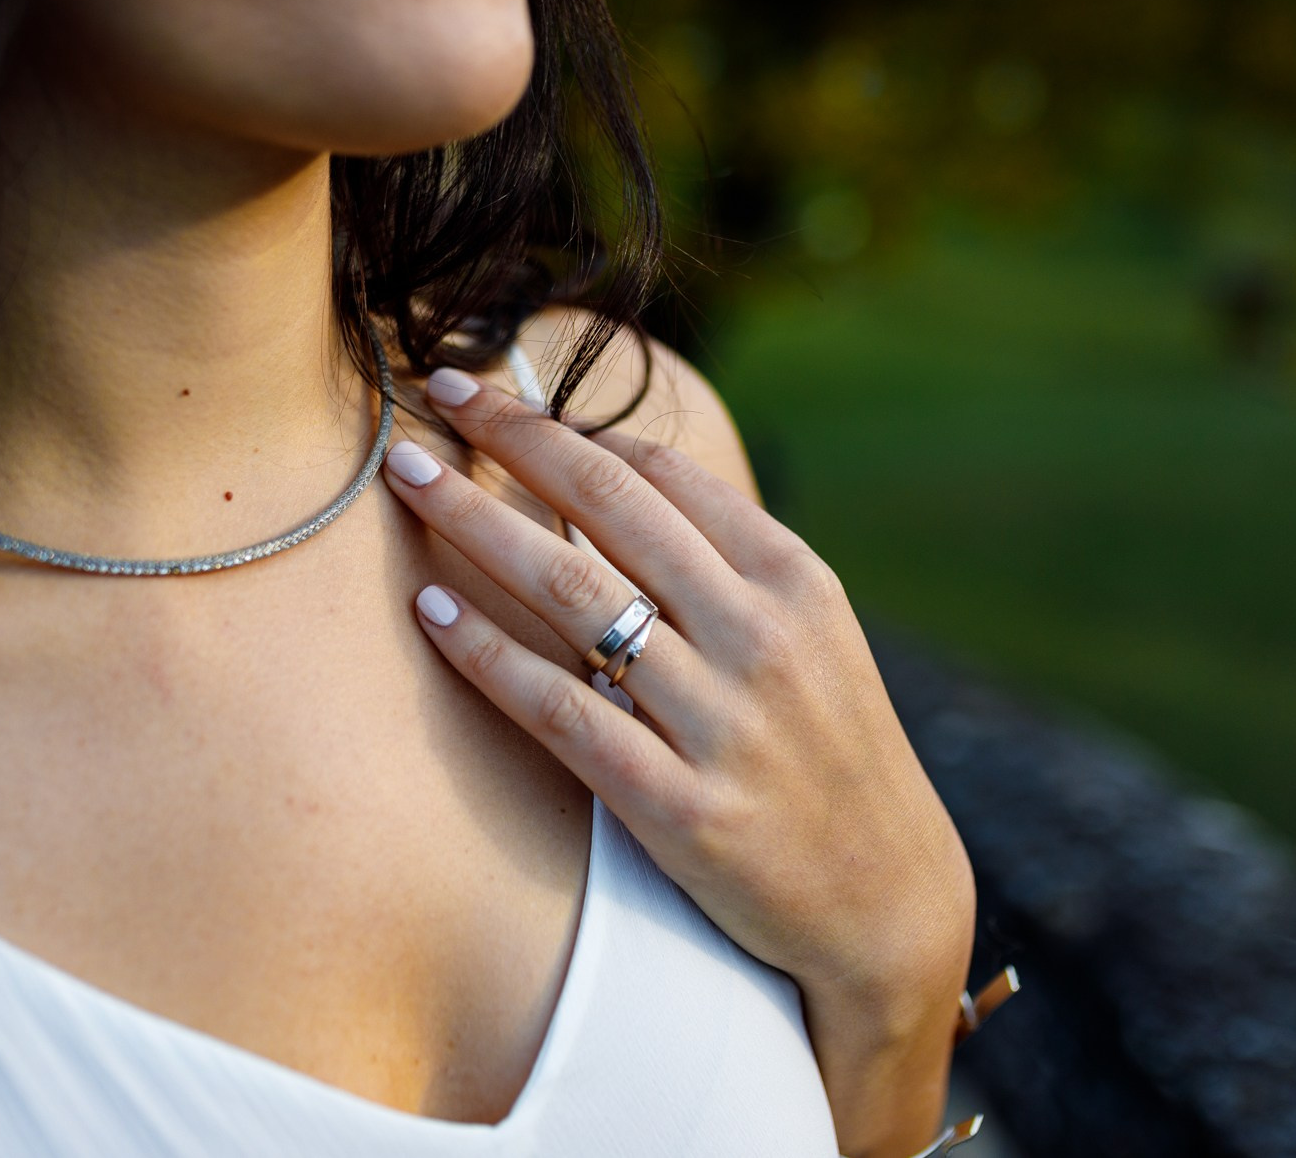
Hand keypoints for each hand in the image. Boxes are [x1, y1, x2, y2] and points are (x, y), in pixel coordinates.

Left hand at [383, 367, 974, 1152]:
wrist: (888, 905)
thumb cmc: (827, 751)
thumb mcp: (809, 635)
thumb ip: (723, 559)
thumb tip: (611, 469)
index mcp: (793, 580)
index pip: (660, 470)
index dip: (563, 421)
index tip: (490, 391)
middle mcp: (761, 636)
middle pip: (607, 505)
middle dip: (510, 436)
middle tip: (434, 391)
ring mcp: (722, 722)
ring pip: (572, 591)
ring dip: (475, 523)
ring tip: (407, 479)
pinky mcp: (681, 809)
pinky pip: (561, 710)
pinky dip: (488, 653)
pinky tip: (431, 611)